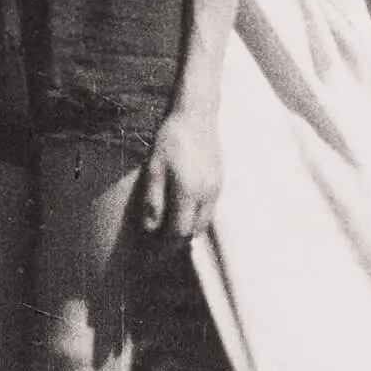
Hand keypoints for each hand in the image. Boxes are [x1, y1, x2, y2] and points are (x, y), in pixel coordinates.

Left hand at [139, 110, 221, 241]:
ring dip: (187, 231)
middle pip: (193, 232)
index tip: (150, 255)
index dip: (164, 247)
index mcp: (189, 192)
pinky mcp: (220, 182)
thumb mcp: (154, 167)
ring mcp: (216, 189)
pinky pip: (209, 210)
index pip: (178, 232)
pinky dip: (195, 218)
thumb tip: (150, 229)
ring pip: (203, 223)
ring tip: (167, 233)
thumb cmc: (171, 139)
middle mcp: (207, 195)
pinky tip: (182, 213)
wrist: (197, 115)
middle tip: (156, 248)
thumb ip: (153, 200)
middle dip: (176, 243)